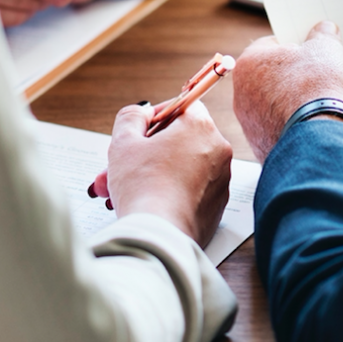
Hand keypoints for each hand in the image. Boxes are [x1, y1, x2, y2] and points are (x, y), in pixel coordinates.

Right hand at [99, 101, 232, 247]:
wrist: (160, 236)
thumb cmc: (142, 188)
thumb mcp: (124, 142)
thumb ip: (131, 117)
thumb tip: (141, 113)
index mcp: (200, 127)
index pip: (183, 106)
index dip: (157, 116)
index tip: (140, 130)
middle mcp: (218, 150)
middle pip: (180, 140)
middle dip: (147, 151)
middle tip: (121, 164)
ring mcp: (221, 180)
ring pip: (183, 167)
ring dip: (154, 173)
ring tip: (122, 189)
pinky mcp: (217, 206)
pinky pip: (191, 190)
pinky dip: (170, 192)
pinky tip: (145, 202)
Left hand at [232, 21, 342, 162]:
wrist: (319, 140)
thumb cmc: (317, 89)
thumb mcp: (326, 50)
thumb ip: (323, 35)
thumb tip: (325, 30)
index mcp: (249, 63)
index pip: (271, 45)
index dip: (295, 45)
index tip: (311, 50)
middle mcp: (241, 93)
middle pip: (270, 76)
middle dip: (292, 75)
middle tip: (317, 76)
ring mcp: (249, 123)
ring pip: (273, 104)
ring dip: (292, 102)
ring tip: (318, 102)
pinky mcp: (260, 146)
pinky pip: (278, 128)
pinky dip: (293, 125)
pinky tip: (312, 124)